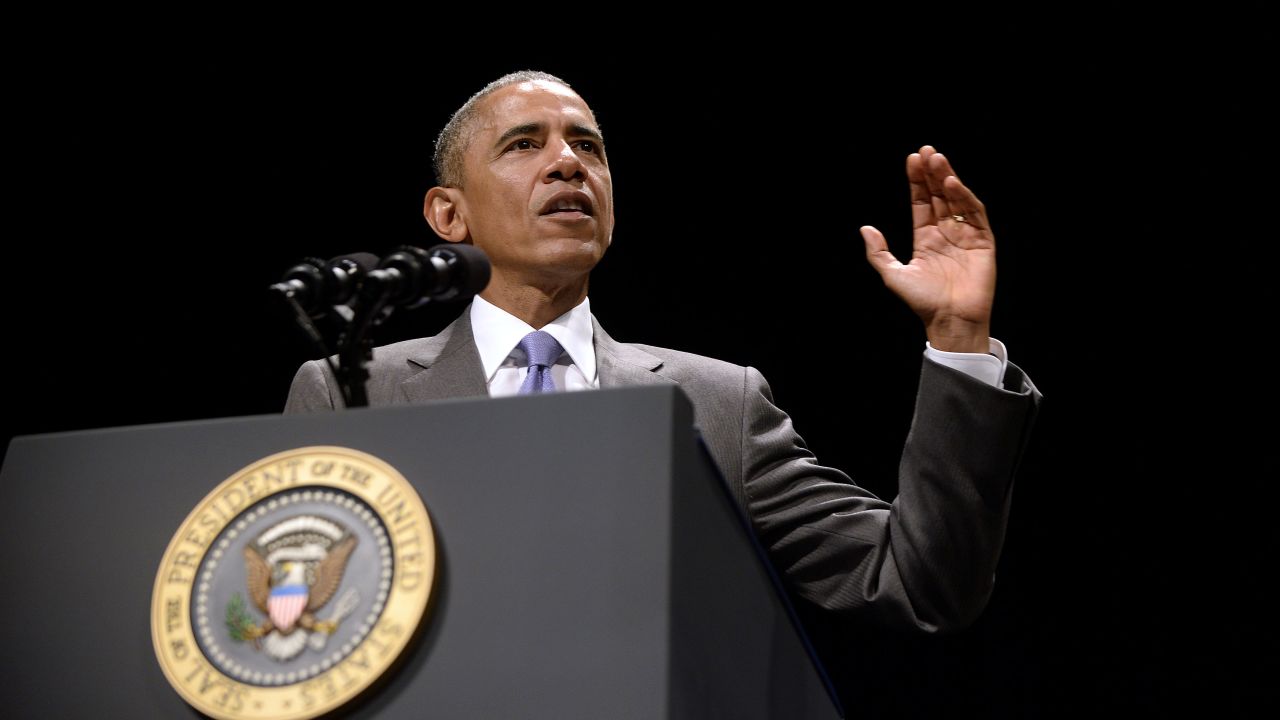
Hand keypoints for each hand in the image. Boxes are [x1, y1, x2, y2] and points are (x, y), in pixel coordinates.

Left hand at [862, 146, 994, 353]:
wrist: (950, 321)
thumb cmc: (923, 302)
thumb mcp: (893, 275)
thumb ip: (878, 252)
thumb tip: (865, 228)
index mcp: (925, 238)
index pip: (921, 202)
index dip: (917, 181)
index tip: (912, 159)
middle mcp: (946, 233)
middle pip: (938, 196)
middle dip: (932, 173)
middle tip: (926, 151)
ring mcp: (965, 235)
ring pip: (956, 200)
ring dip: (947, 179)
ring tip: (937, 160)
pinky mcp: (983, 242)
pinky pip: (975, 215)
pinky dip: (965, 198)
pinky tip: (952, 184)